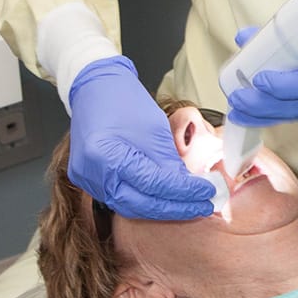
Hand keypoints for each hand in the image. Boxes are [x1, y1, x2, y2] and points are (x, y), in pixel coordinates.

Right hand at [68, 57, 213, 218]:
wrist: (94, 89)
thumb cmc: (122, 100)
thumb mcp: (155, 130)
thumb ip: (170, 163)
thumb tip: (191, 188)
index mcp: (108, 155)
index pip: (155, 184)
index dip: (186, 191)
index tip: (208, 191)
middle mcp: (93, 173)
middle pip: (142, 204)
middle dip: (177, 207)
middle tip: (203, 205)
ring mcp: (88, 180)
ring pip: (132, 207)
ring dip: (162, 208)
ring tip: (189, 205)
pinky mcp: (90, 182)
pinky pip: (121, 199)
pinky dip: (145, 202)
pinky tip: (165, 201)